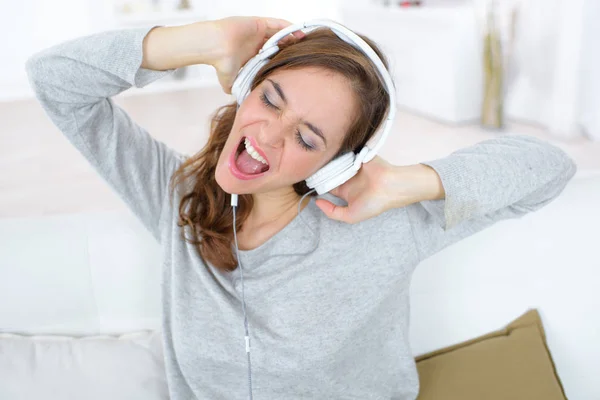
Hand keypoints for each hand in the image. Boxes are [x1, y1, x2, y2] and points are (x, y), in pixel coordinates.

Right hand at [211, 16, 304, 93]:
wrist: (214, 48)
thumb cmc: (220, 63)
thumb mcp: (229, 82)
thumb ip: (236, 89)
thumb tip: (240, 103)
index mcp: (252, 54)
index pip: (272, 55)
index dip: (282, 59)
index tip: (292, 66)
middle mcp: (256, 42)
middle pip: (278, 43)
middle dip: (290, 47)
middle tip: (302, 53)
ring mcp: (258, 32)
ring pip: (279, 33)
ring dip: (292, 37)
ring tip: (304, 42)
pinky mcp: (258, 23)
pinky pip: (276, 24)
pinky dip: (287, 27)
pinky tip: (298, 32)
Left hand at [315, 157, 444, 223]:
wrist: (391, 186)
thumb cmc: (373, 203)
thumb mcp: (350, 216)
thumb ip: (332, 212)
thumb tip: (316, 202)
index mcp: (345, 190)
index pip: (327, 185)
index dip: (317, 183)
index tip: (306, 180)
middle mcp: (347, 177)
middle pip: (328, 171)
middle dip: (319, 170)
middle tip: (307, 167)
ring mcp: (351, 165)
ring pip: (334, 160)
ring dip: (326, 160)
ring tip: (314, 157)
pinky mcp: (357, 154)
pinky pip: (344, 151)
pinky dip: (336, 151)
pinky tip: (326, 150)